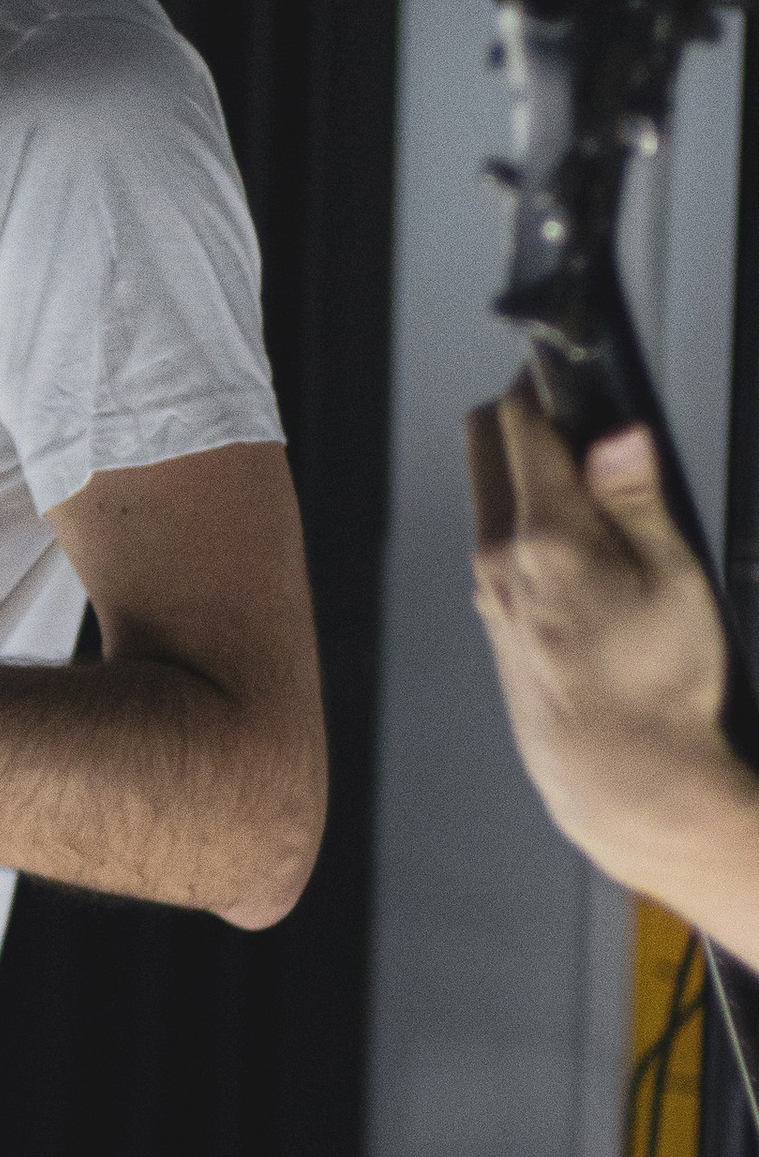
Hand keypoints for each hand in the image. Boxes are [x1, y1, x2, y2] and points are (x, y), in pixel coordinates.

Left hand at [467, 386, 745, 890]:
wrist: (626, 787)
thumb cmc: (661, 691)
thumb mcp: (676, 579)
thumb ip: (638, 499)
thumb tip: (616, 432)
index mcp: (544, 536)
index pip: (518, 422)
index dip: (545, 382)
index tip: (572, 370)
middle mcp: (499, 559)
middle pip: (481, 446)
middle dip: (521, 414)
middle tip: (579, 414)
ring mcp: (489, 594)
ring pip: (485, 495)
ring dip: (522, 468)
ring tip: (588, 479)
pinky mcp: (495, 623)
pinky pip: (493, 543)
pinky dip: (521, 517)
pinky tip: (574, 541)